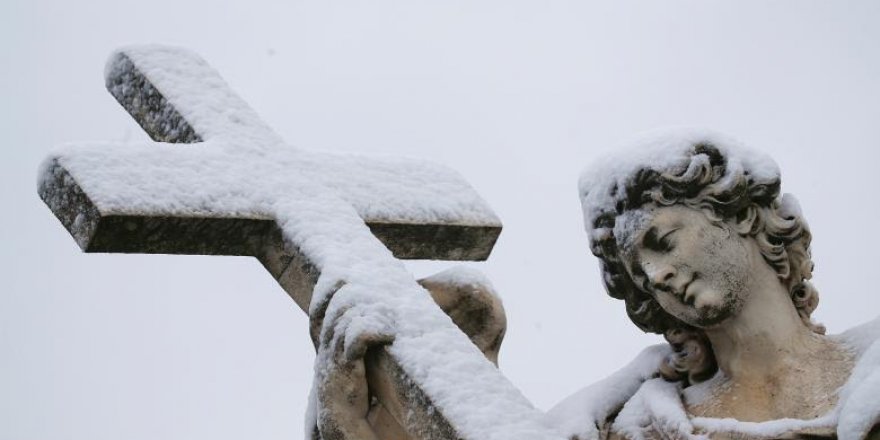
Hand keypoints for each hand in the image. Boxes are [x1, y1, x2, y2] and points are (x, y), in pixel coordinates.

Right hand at [309, 283, 395, 439]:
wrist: (340, 424)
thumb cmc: (351, 394)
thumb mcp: (347, 365)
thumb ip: (351, 346)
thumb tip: (373, 324)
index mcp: (323, 348)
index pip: (317, 313)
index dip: (325, 292)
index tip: (339, 276)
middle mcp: (325, 351)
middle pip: (334, 309)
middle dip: (356, 295)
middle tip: (378, 291)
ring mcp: (334, 360)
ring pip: (347, 319)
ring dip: (372, 311)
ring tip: (390, 314)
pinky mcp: (346, 370)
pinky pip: (357, 338)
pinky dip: (372, 329)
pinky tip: (388, 331)